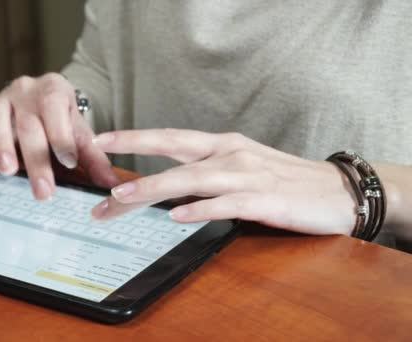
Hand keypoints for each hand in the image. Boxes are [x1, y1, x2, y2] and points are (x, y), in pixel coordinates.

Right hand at [0, 73, 118, 199]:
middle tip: (42, 190)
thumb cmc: (60, 121)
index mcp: (55, 90)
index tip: (69, 162)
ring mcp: (2, 98)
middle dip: (36, 159)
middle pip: (29, 123)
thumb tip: (111, 185)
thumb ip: (94, 158)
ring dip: (1, 145)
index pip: (56, 109)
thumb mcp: (79, 134)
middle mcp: (26, 89)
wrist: (42, 101)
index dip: (61, 136)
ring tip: (8, 171)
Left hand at [91, 129, 357, 235]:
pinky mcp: (264, 200)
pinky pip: (226, 205)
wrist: (335, 191)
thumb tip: (167, 186)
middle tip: (99, 172)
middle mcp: (229, 154)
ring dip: (156, 187)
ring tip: (125, 197)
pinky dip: (201, 209)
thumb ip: (206, 172)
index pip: (170, 137)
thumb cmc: (284, 180)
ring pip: (193, 178)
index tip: (102, 139)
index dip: (135, 137)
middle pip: (174, 152)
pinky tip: (178, 216)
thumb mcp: (240, 166)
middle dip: (133, 157)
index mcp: (222, 145)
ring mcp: (247, 176)